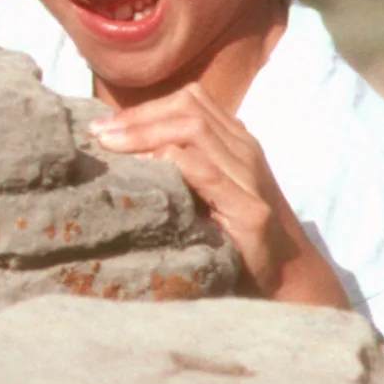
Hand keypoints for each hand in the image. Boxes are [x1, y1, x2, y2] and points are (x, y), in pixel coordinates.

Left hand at [89, 89, 348, 308]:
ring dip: (145, 133)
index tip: (102, 126)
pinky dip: (173, 162)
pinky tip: (146, 168)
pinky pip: (207, 171)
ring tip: (110, 146)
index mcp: (234, 141)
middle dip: (138, 117)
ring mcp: (251, 176)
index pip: (188, 101)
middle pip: (188, 107)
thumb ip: (180, 167)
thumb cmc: (234, 237)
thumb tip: (116, 149)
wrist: (287, 281)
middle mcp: (245, 150)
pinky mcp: (251, 209)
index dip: (143, 108)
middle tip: (97, 134)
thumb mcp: (206, 193)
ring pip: (195, 129)